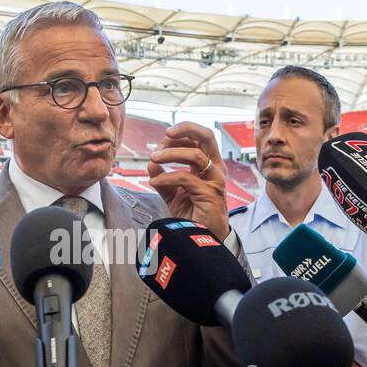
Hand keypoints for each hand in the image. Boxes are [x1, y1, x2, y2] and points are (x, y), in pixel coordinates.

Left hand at [146, 122, 229, 239]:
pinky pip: (184, 177)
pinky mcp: (209, 193)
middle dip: (185, 129)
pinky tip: (154, 181)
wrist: (202, 237)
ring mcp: (215, 180)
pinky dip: (166, 177)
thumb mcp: (173, 194)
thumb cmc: (192, 215)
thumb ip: (163, 179)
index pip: (200, 138)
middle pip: (207, 136)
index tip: (161, 141)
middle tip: (164, 136)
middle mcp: (215, 169)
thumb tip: (151, 164)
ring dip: (171, 153)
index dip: (182, 133)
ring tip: (153, 158)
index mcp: (209, 165)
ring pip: (195, 154)